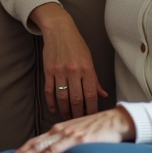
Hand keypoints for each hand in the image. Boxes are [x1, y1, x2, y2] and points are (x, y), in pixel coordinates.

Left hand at [4, 107, 135, 152]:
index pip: (35, 141)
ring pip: (42, 149)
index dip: (22, 151)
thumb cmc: (99, 130)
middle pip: (34, 145)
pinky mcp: (79, 141)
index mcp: (59, 130)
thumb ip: (65, 142)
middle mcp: (60, 131)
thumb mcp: (78, 134)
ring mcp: (69, 136)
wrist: (117, 121)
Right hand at [30, 2, 108, 118]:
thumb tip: (103, 95)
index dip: (91, 109)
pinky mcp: (49, 71)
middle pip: (76, 99)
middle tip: (79, 122)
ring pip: (63, 97)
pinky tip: (54, 109)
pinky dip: (51, 102)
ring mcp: (60, 71)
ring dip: (65, 110)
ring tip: (67, 117)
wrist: (59, 30)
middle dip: (78, 113)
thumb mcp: (89, 60)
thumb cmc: (76, 45)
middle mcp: (74, 71)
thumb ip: (95, 79)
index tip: (91, 117)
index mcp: (87, 69)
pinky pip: (50, 90)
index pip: (90, 95)